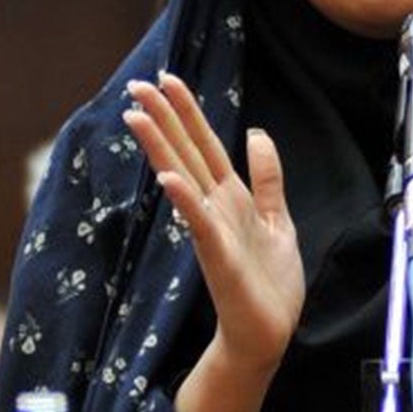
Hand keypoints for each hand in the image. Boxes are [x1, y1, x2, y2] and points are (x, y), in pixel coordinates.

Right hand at [124, 73, 303, 377]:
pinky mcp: (218, 257)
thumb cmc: (269, 283)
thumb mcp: (276, 219)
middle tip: (136, 84)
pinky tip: (168, 178)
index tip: (168, 79)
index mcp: (230, 198)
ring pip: (183, 179)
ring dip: (160, 148)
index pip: (205, 145)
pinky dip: (185, 200)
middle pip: (186, 153)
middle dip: (164, 118)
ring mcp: (212, 231)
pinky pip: (200, 224)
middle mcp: (215, 209)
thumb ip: (267, 178)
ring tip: (137, 117)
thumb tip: (257, 134)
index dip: (188, 112)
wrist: (267, 332)